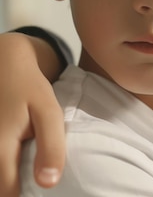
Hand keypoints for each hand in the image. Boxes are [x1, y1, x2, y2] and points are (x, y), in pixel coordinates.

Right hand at [0, 33, 64, 195]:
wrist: (4, 64)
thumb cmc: (29, 89)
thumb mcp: (49, 113)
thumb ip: (51, 147)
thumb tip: (48, 184)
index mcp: (0, 147)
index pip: (7, 193)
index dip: (23, 196)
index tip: (38, 187)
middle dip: (12, 187)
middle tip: (32, 175)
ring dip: (6, 173)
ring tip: (23, 168)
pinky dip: (3, 165)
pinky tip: (12, 159)